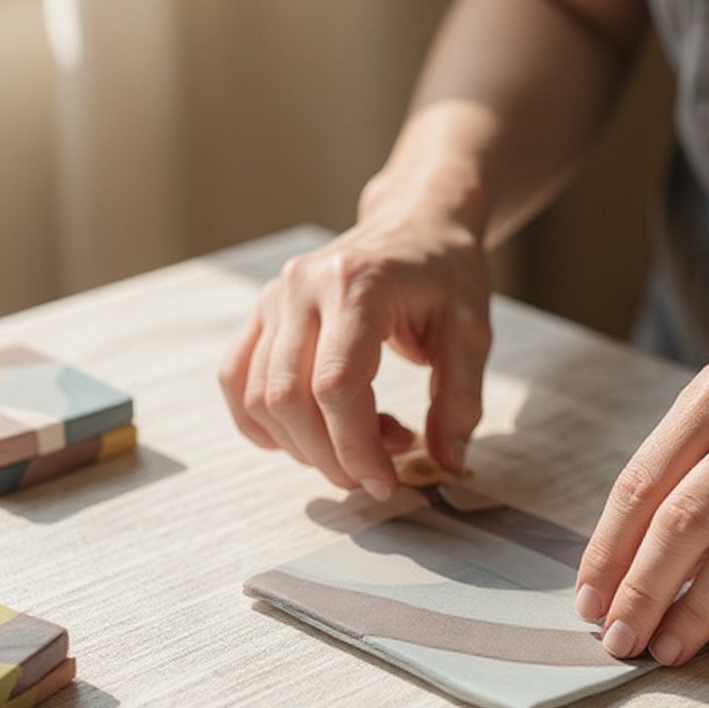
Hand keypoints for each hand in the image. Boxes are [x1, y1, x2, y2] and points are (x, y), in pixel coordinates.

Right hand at [219, 211, 491, 499]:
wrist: (416, 224)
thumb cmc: (445, 274)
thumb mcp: (472, 333)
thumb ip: (459, 401)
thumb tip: (445, 463)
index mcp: (357, 286)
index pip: (335, 385)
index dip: (356, 448)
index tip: (387, 483)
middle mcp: (301, 289)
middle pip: (289, 400)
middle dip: (330, 457)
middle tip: (376, 473)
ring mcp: (272, 300)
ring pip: (259, 399)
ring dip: (305, 445)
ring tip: (361, 438)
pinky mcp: (260, 316)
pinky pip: (236, 384)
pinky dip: (266, 425)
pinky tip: (313, 433)